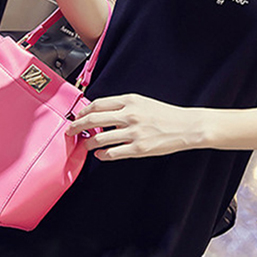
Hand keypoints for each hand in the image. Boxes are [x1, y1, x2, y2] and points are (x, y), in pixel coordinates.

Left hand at [66, 94, 201, 159]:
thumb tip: (102, 114)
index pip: (98, 104)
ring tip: (85, 146)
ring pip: (100, 138)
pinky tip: (100, 155)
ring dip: (88, 143)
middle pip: (93, 119)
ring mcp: (134, 132)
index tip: (76, 117)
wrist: (187, 126)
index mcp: (130, 101)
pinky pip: (113, 152)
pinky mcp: (138, 148)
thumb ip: (123, 107)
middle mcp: (130, 115)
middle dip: (77, 126)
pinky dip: (102, 155)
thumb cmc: (165, 115)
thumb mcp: (143, 103)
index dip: (83, 112)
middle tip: (70, 131)